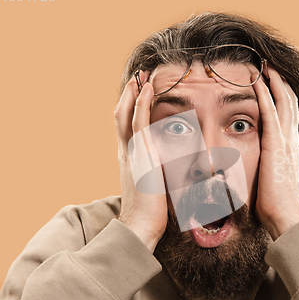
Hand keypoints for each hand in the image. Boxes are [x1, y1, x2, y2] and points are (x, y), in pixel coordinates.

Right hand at [113, 70, 167, 251]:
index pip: (127, 126)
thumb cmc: (151, 210)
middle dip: (129, 95)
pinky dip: (141, 102)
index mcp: (130, 158)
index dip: (131, 107)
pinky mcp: (139, 152)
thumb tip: (174, 167)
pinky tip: (148, 88)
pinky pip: (138, 120)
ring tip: (142, 76)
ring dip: (134, 92)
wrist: (141, 223)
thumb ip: (160, 172)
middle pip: (121, 114)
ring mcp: (130, 150)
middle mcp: (126, 150)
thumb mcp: (154, 185)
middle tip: (138, 77)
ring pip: (126, 113)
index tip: (140, 92)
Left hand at [252, 67, 298, 239]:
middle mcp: (290, 138)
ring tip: (265, 65)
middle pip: (289, 102)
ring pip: (282, 102)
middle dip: (280, 82)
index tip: (275, 81)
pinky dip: (265, 95)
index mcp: (289, 145)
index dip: (283, 95)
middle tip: (270, 65)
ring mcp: (284, 140)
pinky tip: (258, 81)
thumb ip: (270, 164)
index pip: (288, 113)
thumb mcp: (274, 177)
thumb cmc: (276, 201)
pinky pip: (269, 113)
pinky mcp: (275, 144)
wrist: (284, 213)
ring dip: (274, 82)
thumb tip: (261, 163)